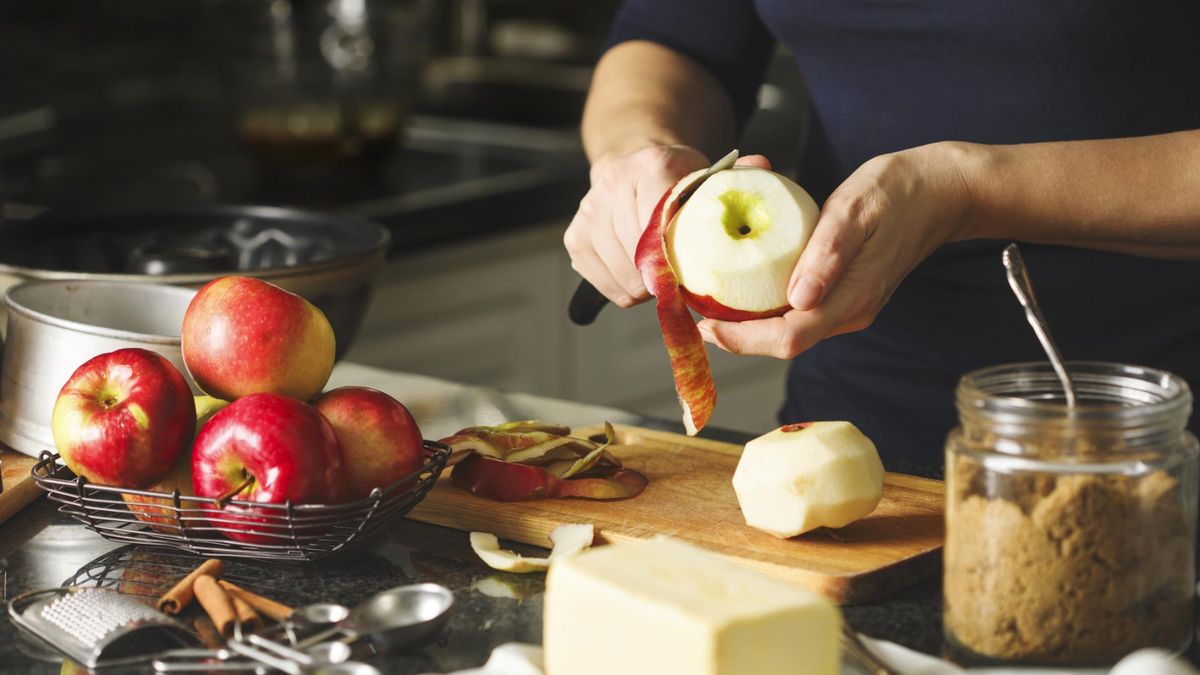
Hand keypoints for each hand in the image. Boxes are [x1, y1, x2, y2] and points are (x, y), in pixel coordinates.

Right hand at [564, 146, 770, 306]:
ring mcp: (588, 213)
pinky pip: (607, 287)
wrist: (632, 160)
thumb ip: (737, 176)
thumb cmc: (678, 178)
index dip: (683, 260)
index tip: (699, 270)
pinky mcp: (575, 239)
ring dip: (648, 287)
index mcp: (651, 166)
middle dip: (667, 277)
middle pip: (644, 259)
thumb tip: (762, 166)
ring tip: (663, 273)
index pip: (666, 230)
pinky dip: (628, 290)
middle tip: (684, 277)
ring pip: (625, 279)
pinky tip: (641, 274)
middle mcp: (612, 186)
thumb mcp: (709, 173)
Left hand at [697, 142, 972, 357]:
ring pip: (791, 331)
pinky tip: (745, 289)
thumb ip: (828, 254)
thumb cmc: (899, 191)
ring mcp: (850, 307)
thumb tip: (798, 299)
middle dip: (737, 337)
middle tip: (695, 314)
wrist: (943, 191)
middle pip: (784, 343)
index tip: (705, 326)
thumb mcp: (857, 210)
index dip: (742, 340)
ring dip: (749, 325)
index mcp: (851, 298)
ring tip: (711, 303)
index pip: (788, 338)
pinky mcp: (847, 295)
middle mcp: (849, 312)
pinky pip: (801, 314)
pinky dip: (768, 308)